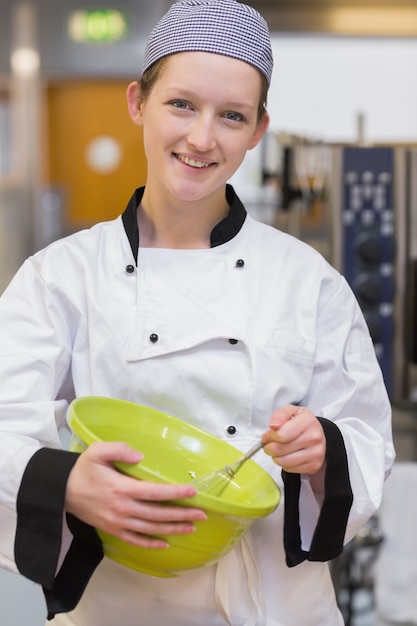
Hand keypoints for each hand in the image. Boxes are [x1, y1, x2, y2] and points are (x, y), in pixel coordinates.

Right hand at [65, 441, 206, 548]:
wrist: (61, 491)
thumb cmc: (83, 469)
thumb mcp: (98, 451)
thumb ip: (120, 449)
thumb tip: (140, 456)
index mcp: (122, 488)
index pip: (155, 492)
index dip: (175, 493)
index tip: (193, 492)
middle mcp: (123, 508)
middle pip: (158, 514)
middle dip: (182, 514)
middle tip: (202, 514)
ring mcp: (118, 522)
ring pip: (151, 529)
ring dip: (172, 528)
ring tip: (191, 526)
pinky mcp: (112, 529)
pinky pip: (135, 540)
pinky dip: (151, 543)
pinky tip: (165, 543)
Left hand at [261, 405, 325, 481]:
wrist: (317, 433)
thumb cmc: (301, 422)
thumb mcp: (290, 411)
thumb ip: (279, 415)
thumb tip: (273, 425)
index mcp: (308, 422)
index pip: (281, 435)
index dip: (270, 436)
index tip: (268, 435)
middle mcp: (314, 438)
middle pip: (279, 450)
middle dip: (269, 447)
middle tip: (270, 444)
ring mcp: (315, 453)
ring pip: (282, 461)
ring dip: (275, 456)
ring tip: (278, 450)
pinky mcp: (313, 465)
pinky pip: (289, 469)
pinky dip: (284, 463)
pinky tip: (288, 455)